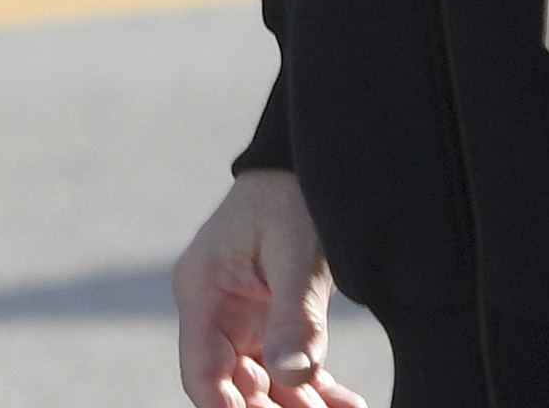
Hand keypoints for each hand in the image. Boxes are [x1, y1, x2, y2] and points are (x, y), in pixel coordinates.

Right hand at [174, 167, 361, 406]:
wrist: (310, 165)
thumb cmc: (294, 196)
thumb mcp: (297, 254)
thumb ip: (295, 317)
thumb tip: (292, 378)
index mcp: (203, 289)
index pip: (202, 371)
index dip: (229, 407)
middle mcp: (215, 310)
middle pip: (234, 386)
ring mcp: (242, 319)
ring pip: (263, 385)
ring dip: (298, 406)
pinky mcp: (271, 321)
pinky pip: (287, 369)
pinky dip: (314, 390)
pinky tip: (346, 403)